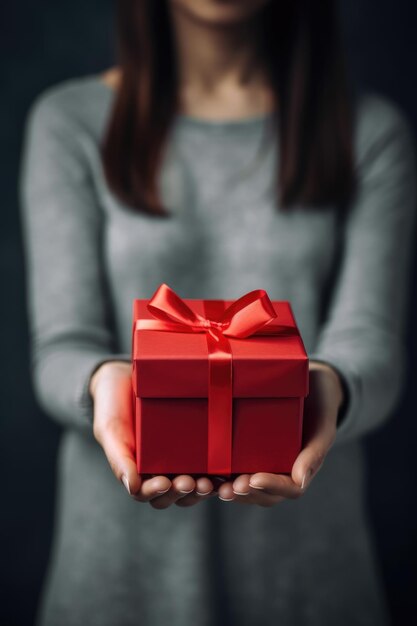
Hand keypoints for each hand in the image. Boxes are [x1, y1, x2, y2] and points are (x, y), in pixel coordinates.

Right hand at [90, 361, 216, 507]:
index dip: (155, 492)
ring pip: (193, 485)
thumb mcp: (110, 429)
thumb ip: (118, 458)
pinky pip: (210, 464)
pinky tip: (225, 472)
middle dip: (181, 493)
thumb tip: (132, 487)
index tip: (163, 483)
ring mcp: (181, 457)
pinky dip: (217, 473)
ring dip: (200, 489)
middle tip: (189, 483)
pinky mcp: (198, 443)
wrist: (126, 376)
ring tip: (208, 482)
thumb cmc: (113, 405)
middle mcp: (160, 469)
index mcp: (137, 471)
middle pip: (173, 494)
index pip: (146, 492)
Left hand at [216, 361, 344, 505]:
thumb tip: (300, 481)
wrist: (312, 380)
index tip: (253, 478)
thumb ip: (314, 451)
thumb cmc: (321, 401)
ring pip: (246, 486)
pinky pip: (232, 467)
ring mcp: (262, 460)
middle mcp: (280, 469)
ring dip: (230, 490)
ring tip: (213, 486)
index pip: (289, 488)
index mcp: (302, 467)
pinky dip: (219, 475)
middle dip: (245, 493)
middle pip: (263, 493)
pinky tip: (203, 472)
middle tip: (228, 488)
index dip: (271, 486)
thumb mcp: (323, 423)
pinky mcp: (244, 448)